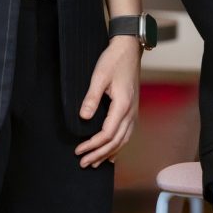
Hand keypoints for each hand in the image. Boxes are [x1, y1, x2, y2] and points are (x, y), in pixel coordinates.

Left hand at [74, 37, 141, 166]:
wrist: (129, 49)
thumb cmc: (114, 61)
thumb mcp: (99, 76)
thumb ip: (91, 98)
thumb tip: (83, 117)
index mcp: (123, 104)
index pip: (108, 133)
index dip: (93, 145)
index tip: (79, 150)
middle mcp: (131, 111)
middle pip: (116, 141)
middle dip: (99, 154)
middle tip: (83, 163)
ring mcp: (134, 111)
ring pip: (124, 140)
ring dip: (109, 153)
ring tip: (95, 163)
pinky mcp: (132, 109)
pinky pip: (128, 134)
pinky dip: (119, 146)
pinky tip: (112, 154)